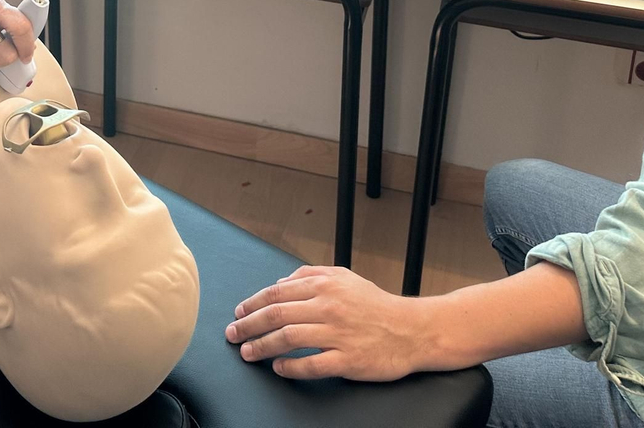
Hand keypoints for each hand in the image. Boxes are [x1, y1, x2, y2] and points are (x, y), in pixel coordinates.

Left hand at [225, 265, 429, 381]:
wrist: (411, 329)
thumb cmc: (376, 304)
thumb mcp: (345, 278)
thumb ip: (311, 274)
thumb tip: (280, 282)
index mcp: (325, 286)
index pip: (277, 293)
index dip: (252, 304)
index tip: (238, 313)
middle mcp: (328, 307)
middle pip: (277, 315)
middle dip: (248, 325)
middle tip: (232, 334)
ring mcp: (338, 334)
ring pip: (289, 339)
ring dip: (262, 347)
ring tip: (247, 352)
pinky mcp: (348, 360)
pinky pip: (312, 365)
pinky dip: (290, 368)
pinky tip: (278, 368)